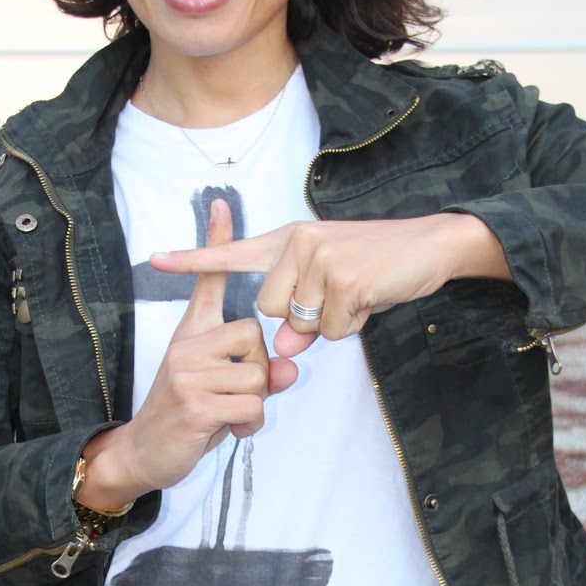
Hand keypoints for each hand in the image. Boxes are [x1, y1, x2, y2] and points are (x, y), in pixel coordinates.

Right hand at [80, 200, 297, 504]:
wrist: (143, 452)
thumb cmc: (185, 416)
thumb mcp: (221, 388)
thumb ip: (259, 374)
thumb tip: (291, 369)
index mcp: (191, 333)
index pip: (207, 281)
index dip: (217, 241)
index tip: (220, 202)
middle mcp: (186, 345)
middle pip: (254, 338)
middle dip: (260, 371)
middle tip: (237, 394)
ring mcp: (187, 374)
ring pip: (258, 377)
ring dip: (255, 405)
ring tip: (231, 416)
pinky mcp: (195, 405)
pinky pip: (251, 406)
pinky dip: (250, 424)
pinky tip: (230, 430)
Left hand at [150, 213, 509, 356]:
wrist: (430, 245)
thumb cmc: (380, 265)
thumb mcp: (334, 289)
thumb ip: (300, 315)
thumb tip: (282, 348)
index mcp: (290, 238)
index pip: (234, 251)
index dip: (193, 259)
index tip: (155, 260)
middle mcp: (298, 241)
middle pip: (270, 310)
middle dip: (302, 318)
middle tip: (341, 296)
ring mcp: (319, 257)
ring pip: (300, 323)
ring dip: (330, 322)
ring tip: (358, 294)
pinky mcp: (342, 277)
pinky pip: (330, 329)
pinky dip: (352, 324)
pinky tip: (371, 298)